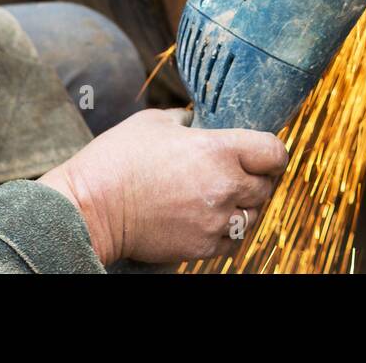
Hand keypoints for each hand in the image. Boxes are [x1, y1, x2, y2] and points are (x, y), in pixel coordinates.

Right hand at [38, 107, 287, 264]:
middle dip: (256, 180)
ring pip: (253, 216)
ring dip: (244, 207)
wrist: (91, 208)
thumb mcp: (154, 122)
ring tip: (222, 199)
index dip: (273, 153)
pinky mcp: (202, 246)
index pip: (274, 152)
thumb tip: (196, 120)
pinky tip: (211, 220)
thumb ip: (185, 119)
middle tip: (239, 175)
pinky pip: (234, 242)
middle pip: (266, 186)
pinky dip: (228, 232)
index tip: (265, 155)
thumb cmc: (118, 158)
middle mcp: (225, 185)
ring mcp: (215, 219)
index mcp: (220, 149)